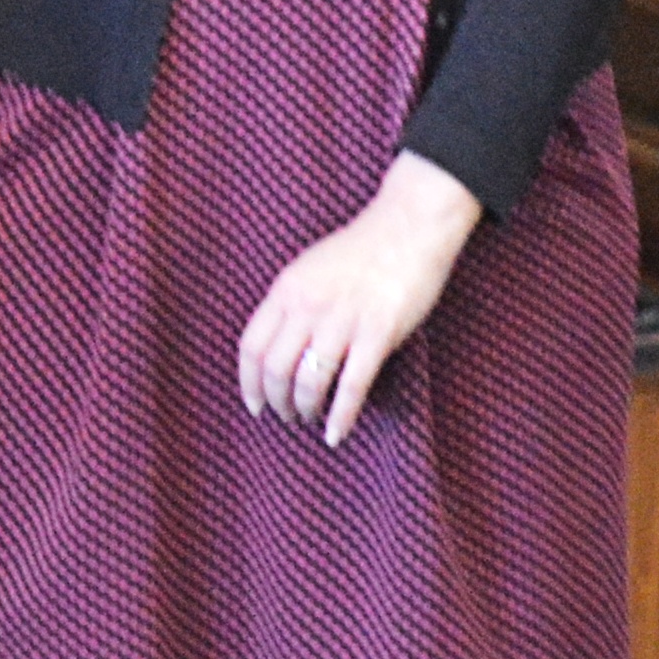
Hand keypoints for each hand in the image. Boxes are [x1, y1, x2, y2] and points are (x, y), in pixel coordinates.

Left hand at [236, 154, 483, 444]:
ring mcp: (342, 320)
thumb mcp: (309, 270)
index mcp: (285, 291)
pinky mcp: (379, 332)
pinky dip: (341, 415)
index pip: (251, 346)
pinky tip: (336, 433)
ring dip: (305, 408)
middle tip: (285, 416)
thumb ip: (291, 304)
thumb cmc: (361, 250)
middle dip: (276, 401)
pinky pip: (352, 385)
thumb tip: (280, 345)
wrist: (409, 226)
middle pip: (275, 369)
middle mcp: (307, 307)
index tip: (253, 403)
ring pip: (309, 380)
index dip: (248, 382)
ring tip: (309, 419)